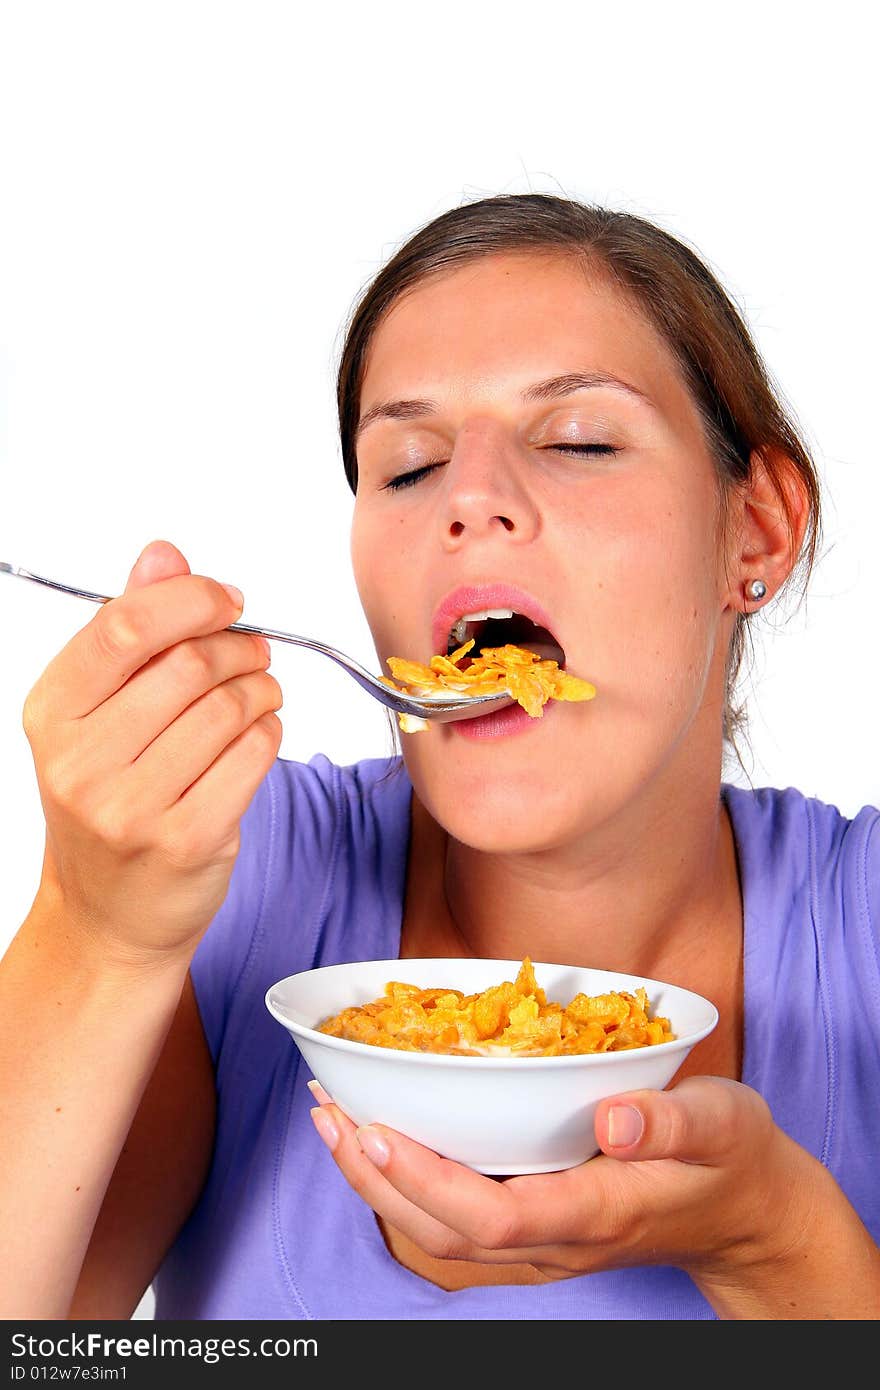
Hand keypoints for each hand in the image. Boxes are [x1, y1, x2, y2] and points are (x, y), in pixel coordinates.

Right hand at [23, 539, 282, 964]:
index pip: (124, 628)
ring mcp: (131, 808)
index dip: (190, 600)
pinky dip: (269, 733)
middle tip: (254, 650)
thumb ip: (132, 629)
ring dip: (261, 689)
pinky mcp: (185, 840)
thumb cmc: (111, 800)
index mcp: (52, 714)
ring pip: (227, 709)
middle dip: (238, 647)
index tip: (226, 599)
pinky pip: (252, 757)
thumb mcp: (99, 714)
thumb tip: (164, 554)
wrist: (109, 916)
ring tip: (259, 692)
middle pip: (187, 666)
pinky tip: (259, 734)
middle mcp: (81, 762)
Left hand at [308, 1075, 879, 1316]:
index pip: (491, 1216)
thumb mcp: (721, 1125)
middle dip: (376, 1179)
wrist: (747, 1213)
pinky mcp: (539, 1231)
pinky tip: (385, 1147)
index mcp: (595, 1212)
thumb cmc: (733, 1159)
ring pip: (441, 1239)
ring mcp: (545, 1243)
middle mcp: (558, 1240)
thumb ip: (671, 1121)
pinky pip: (456, 1227)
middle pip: (445, 1234)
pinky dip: (407, 1190)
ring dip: (379, 1186)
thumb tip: (614, 1115)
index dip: (427, 1180)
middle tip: (329, 1113)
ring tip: (334, 1124)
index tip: (378, 1128)